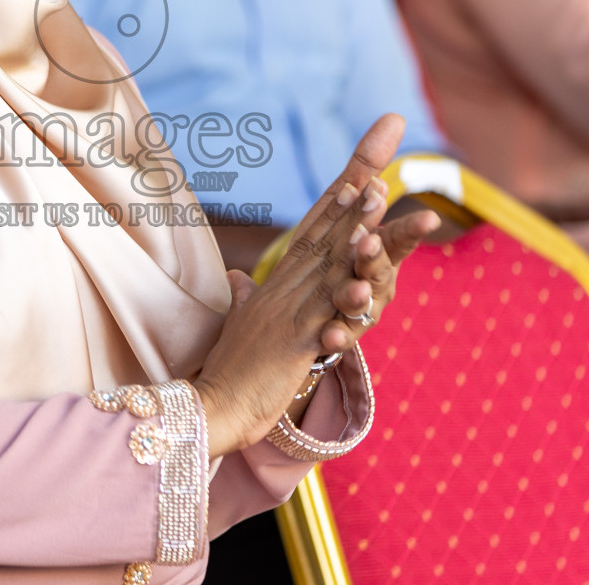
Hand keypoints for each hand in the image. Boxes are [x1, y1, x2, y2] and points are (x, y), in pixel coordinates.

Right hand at [193, 115, 439, 457]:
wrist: (210, 408)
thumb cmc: (229, 371)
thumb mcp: (239, 327)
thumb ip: (244, 299)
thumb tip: (237, 278)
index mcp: (274, 290)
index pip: (307, 242)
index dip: (332, 213)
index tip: (354, 182)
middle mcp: (281, 294)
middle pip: (321, 244)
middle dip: (351, 212)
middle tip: (378, 179)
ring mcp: (288, 317)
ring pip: (328, 270)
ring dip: (354, 237)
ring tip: (377, 209)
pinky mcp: (292, 347)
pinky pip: (324, 321)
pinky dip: (343, 302)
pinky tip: (364, 287)